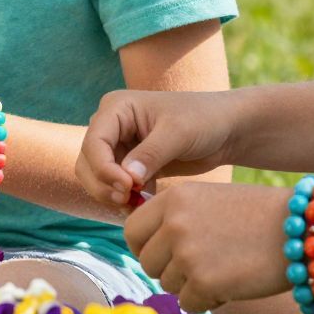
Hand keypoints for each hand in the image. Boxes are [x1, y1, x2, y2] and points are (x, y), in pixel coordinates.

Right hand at [77, 88, 243, 207]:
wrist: (226, 130)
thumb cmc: (204, 120)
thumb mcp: (178, 133)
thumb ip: (151, 155)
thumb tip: (126, 180)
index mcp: (116, 108)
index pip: (93, 143)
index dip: (103, 169)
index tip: (127, 187)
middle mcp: (111, 125)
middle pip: (88, 163)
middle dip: (104, 185)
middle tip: (128, 201)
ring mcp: (119, 145)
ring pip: (97, 178)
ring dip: (111, 195)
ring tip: (136, 206)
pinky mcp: (130, 164)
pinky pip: (115, 187)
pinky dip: (124, 199)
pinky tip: (143, 206)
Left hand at [125, 181, 290, 313]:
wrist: (304, 228)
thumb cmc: (260, 216)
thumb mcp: (209, 201)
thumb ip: (176, 219)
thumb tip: (145, 249)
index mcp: (173, 198)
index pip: (132, 230)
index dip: (145, 246)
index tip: (163, 254)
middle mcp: (174, 223)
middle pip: (146, 262)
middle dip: (169, 270)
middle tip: (201, 266)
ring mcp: (187, 253)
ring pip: (167, 285)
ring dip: (191, 285)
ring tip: (225, 268)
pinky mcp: (204, 281)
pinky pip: (189, 303)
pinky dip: (208, 300)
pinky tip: (233, 282)